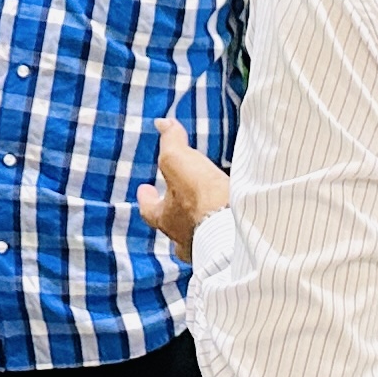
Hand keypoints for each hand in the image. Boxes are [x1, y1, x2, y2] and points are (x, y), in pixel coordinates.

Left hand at [136, 120, 228, 256]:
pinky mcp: (228, 252)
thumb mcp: (179, 161)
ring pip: (197, 239)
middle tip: (176, 207)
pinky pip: (221, 243)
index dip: (147, 198)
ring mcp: (205, 249)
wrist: (233, 231)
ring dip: (199, 227)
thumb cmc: (201, 197)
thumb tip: (162, 124)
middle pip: (172, 228)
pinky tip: (232, 227)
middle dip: (174, 217)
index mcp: (165, 218)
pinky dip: (223, 233)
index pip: (149, 210)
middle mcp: (183, 239)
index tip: (144, 190)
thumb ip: (171, 143)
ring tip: (206, 217)